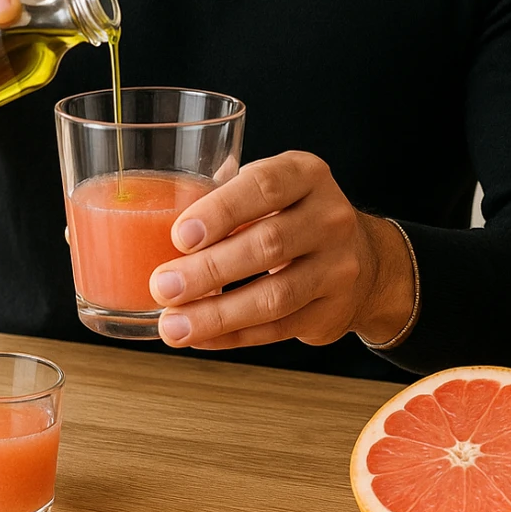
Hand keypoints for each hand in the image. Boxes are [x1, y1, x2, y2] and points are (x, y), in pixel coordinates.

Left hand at [148, 151, 416, 351]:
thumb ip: (221, 196)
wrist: (363, 260)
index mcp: (306, 175)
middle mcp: (330, 217)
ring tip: (173, 325)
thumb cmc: (293, 216)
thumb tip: (146, 222)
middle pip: (267, 244)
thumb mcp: (270, 189)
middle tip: (163, 285)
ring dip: (217, 314)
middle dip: (209, 270)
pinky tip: (200, 337)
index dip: (221, 211)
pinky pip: (276, 329)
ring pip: (274, 296)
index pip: (265, 186)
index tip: (179, 235)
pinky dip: (232, 335)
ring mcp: (338, 268)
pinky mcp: (332, 312)